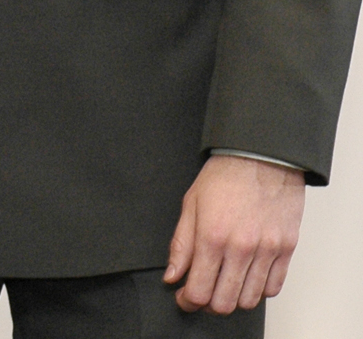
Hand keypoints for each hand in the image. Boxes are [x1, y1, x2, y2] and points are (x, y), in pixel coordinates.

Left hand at [165, 155, 304, 312]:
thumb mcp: (191, 203)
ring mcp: (267, 251)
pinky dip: (258, 290)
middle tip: (201, 292)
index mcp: (212, 236)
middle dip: (208, 304)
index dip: (187, 301)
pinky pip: (273, 288)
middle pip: (224, 303)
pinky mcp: (286, 250)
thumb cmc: (225, 175)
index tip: (184, 297)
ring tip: (223, 284)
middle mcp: (241, 249)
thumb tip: (172, 275)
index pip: (199, 291)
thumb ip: (181, 244)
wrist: (262, 156)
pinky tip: (246, 277)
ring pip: (249, 300)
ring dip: (233, 299)